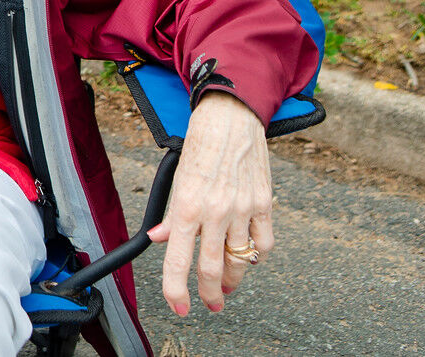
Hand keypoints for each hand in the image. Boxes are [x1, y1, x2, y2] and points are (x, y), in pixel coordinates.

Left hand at [147, 91, 270, 316]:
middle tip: (210, 304)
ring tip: (227, 284)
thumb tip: (160, 241)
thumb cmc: (200, 146)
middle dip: (209, 295)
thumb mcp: (176, 179)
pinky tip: (248, 255)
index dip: (176, 291)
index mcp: (186, 207)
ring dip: (233, 280)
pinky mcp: (264, 204)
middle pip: (211, 269)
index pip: (178, 261)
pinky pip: (264, 244)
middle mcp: (214, 212)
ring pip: (240, 262)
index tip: (179, 307)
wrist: (230, 118)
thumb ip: (170, 215)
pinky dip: (256, 256)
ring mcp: (242, 210)